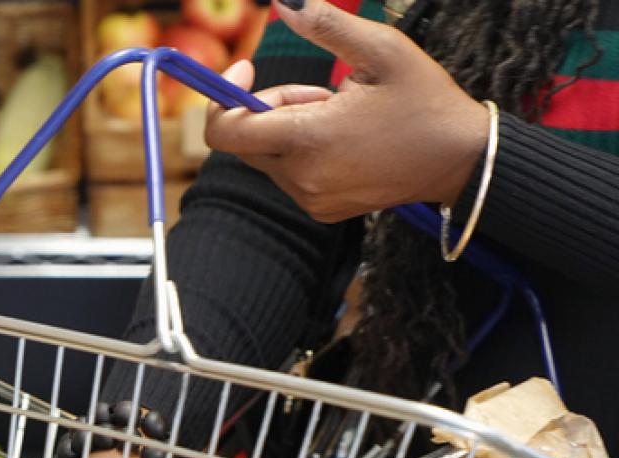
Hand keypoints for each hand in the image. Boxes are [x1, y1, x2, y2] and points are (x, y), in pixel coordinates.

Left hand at [204, 0, 489, 221]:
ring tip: (343, 116)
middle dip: (269, 106)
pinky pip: (289, 175)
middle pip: (245, 140)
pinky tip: (346, 142)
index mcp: (308, 139)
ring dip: (289, 129)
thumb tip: (283, 0)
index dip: (222, 97)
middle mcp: (301, 177)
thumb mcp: (382, 50)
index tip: (245, 68)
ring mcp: (310, 198)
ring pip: (267, 157)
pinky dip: (303, 153)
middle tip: (323, 92)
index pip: (225, 131)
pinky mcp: (320, 210)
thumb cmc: (425, 101)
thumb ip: (327, 24)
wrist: (461, 160)